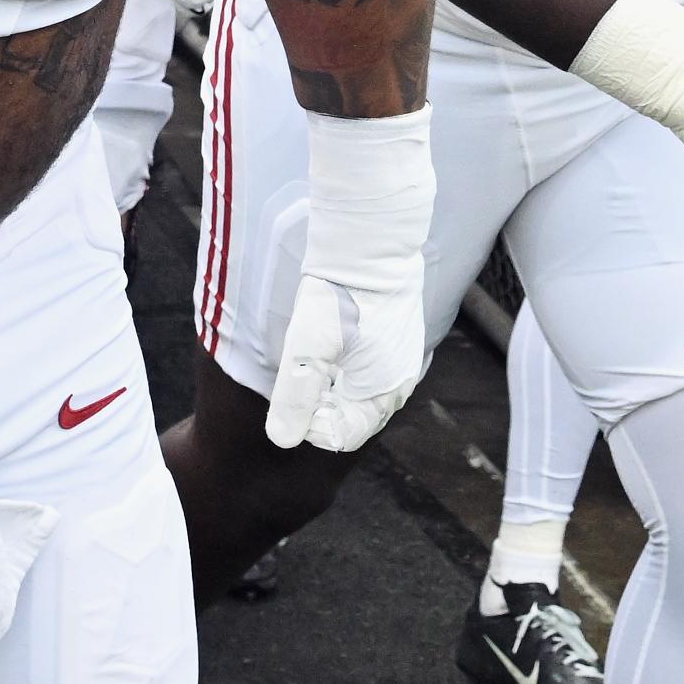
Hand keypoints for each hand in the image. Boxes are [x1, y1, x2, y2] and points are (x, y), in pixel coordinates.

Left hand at [267, 264, 426, 450]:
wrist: (372, 244)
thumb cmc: (340, 295)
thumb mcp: (307, 349)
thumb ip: (295, 397)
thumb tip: (282, 439)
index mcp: (383, 392)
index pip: (342, 436)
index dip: (310, 424)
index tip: (294, 393)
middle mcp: (398, 382)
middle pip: (353, 418)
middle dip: (321, 408)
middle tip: (300, 375)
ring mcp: (401, 359)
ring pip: (360, 395)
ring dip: (331, 389)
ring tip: (312, 360)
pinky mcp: (396, 339)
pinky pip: (369, 372)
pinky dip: (345, 371)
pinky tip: (331, 347)